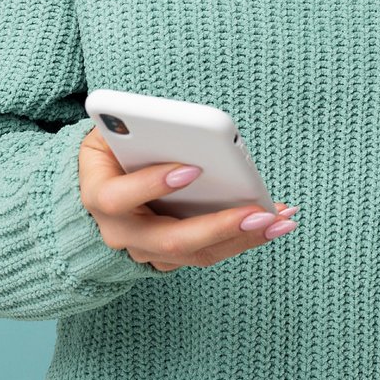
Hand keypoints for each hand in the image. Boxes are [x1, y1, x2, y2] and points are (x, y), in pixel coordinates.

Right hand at [78, 124, 298, 271]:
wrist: (100, 185)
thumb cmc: (111, 150)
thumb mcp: (110, 132)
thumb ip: (131, 127)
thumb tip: (171, 122)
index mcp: (99, 196)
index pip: (120, 197)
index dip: (153, 184)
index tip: (194, 168)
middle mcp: (121, 233)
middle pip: (170, 240)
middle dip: (218, 226)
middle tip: (258, 212)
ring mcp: (147, 250)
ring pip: (198, 254)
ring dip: (244, 237)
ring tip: (280, 218)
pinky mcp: (172, 257)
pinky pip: (212, 253)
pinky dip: (246, 238)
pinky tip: (276, 220)